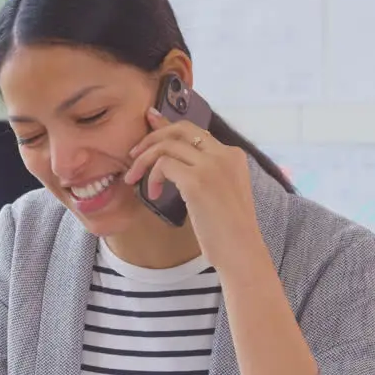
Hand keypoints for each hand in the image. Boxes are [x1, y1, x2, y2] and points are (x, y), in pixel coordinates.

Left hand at [123, 108, 264, 272]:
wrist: (241, 252)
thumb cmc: (227, 230)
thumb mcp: (219, 193)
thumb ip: (202, 172)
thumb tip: (171, 161)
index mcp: (233, 156)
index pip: (195, 131)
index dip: (168, 126)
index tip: (150, 122)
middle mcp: (225, 155)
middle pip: (181, 128)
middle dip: (152, 136)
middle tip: (134, 154)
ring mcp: (212, 166)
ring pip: (167, 145)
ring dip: (144, 160)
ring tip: (134, 179)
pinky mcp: (197, 181)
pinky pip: (163, 165)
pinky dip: (152, 177)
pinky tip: (154, 194)